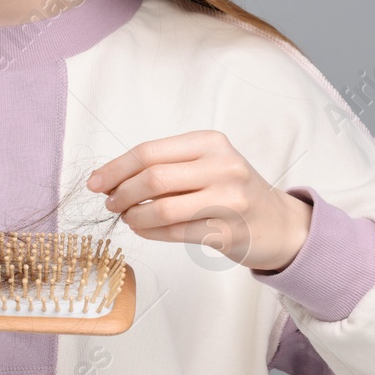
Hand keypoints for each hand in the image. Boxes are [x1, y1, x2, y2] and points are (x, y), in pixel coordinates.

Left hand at [86, 130, 312, 271]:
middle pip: (152, 178)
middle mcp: (222, 167)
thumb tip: (112, 178)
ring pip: (160, 208)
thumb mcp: (208, 163)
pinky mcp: (226, 231)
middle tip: (110, 203)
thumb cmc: (234, 190)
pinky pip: (173, 232)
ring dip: (133, 215)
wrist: (278, 223)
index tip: (96, 182)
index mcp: (210, 142)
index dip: (116, 168)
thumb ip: (168, 165)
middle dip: (121, 193)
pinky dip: (149, 231)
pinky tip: (142, 228)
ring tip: (127, 216)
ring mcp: (227, 200)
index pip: (149, 151)